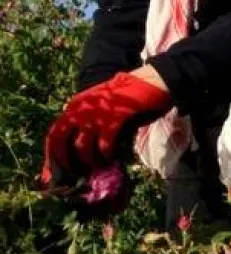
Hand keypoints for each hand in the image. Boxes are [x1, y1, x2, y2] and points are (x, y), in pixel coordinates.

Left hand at [41, 70, 172, 186]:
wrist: (154, 80)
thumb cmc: (130, 97)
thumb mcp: (103, 108)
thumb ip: (91, 122)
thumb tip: (83, 151)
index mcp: (76, 105)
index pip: (55, 132)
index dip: (53, 154)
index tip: (56, 171)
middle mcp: (81, 108)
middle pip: (60, 139)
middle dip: (64, 160)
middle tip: (74, 173)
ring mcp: (97, 112)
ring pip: (81, 144)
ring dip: (88, 160)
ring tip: (98, 166)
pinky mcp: (116, 116)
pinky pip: (105, 142)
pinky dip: (106, 154)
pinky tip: (111, 158)